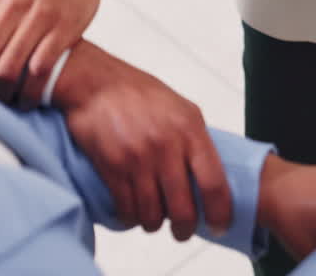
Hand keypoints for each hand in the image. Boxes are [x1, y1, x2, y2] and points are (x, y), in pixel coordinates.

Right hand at [51, 41, 230, 239]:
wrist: (95, 82)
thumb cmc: (139, 93)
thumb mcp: (180, 107)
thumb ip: (196, 137)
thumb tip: (209, 171)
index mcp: (190, 129)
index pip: (214, 182)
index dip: (220, 212)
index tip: (219, 226)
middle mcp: (166, 146)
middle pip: (183, 207)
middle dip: (185, 229)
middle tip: (183, 232)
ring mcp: (138, 158)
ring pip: (152, 214)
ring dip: (154, 224)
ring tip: (154, 220)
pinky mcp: (112, 167)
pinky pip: (126, 208)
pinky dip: (131, 217)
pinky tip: (132, 212)